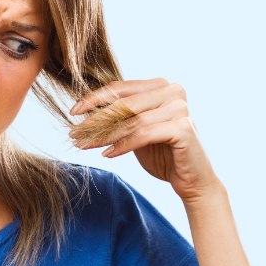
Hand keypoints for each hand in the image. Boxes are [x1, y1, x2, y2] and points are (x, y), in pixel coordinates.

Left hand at [69, 78, 223, 202]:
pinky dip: (122, 145)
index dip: (94, 99)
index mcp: (160, 85)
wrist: (192, 180)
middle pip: (123, 103)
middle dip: (95, 120)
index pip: (120, 88)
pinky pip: (143, 134)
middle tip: (75, 134)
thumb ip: (119, 115)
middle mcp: (172, 91)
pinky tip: (107, 154)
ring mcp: (180, 107)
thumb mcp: (135, 129)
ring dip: (104, 135)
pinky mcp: (183, 128)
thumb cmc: (162, 153)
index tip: (74, 112)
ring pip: (131, 120)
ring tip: (84, 146)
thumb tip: (83, 110)